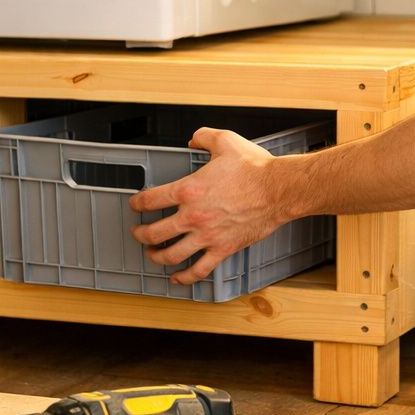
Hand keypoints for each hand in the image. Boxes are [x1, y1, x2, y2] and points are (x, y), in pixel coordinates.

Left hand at [128, 127, 289, 285]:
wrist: (279, 190)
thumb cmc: (255, 169)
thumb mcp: (225, 141)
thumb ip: (203, 137)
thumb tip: (193, 139)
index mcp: (189, 189)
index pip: (150, 200)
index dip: (136, 204)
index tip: (135, 205)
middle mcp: (193, 216)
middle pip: (154, 232)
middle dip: (140, 234)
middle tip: (138, 233)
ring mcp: (207, 235)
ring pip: (171, 255)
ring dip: (156, 256)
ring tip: (152, 255)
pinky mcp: (223, 249)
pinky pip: (198, 269)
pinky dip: (184, 277)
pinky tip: (177, 278)